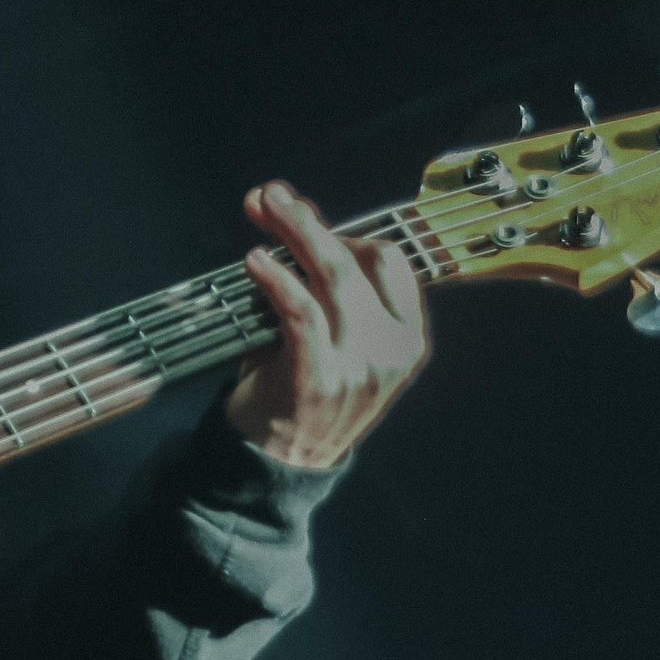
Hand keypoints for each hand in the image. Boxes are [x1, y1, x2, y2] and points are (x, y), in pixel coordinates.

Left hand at [224, 180, 428, 470]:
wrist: (280, 463)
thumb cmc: (299, 387)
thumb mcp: (330, 337)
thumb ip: (320, 283)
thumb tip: (295, 212)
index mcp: (405, 338)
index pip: (390, 263)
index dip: (344, 230)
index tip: (301, 212)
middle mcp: (391, 351)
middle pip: (356, 263)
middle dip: (309, 222)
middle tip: (271, 196)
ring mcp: (359, 367)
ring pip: (331, 279)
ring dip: (292, 236)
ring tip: (260, 213)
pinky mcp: (320, 380)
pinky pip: (301, 313)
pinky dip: (276, 280)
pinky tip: (254, 262)